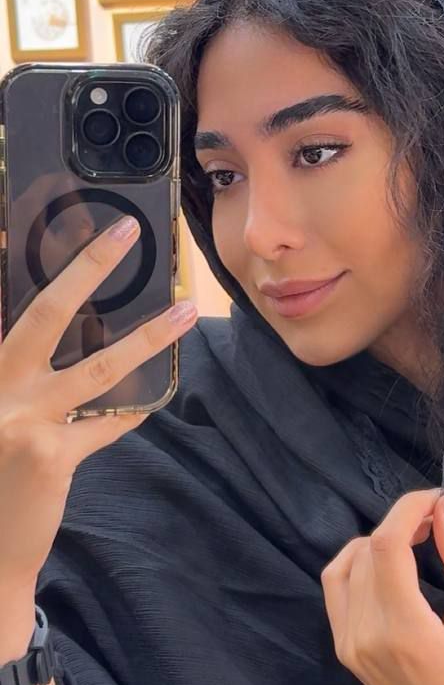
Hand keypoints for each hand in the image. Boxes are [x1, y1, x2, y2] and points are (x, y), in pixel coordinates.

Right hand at [0, 216, 196, 592]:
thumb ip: (20, 371)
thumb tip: (72, 328)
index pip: (14, 308)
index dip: (35, 265)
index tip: (62, 227)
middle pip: (44, 314)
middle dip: (87, 267)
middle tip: (126, 234)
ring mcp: (17, 421)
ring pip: (95, 368)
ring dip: (146, 337)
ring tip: (185, 313)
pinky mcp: (49, 457)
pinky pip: (106, 422)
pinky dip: (130, 408)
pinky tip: (152, 395)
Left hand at [320, 489, 443, 684]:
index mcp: (404, 631)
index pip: (386, 545)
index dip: (409, 510)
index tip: (440, 500)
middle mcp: (365, 637)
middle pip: (367, 550)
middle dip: (400, 522)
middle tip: (437, 520)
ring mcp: (348, 645)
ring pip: (345, 564)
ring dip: (377, 541)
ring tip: (415, 540)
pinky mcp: (344, 650)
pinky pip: (337, 588)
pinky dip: (359, 563)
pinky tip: (390, 564)